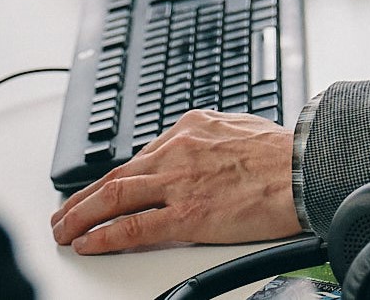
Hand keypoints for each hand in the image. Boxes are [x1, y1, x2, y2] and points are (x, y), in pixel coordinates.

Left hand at [49, 110, 301, 252]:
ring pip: (113, 198)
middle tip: (63, 214)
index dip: (112, 179)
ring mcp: (177, 183)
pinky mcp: (187, 215)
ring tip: (64, 230)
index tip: (97, 192)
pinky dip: (105, 235)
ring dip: (81, 216)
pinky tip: (88, 243)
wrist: (306, 168)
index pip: (138, 157)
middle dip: (82, 198)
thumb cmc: (284, 153)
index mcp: (187, 129)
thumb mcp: (236, 126)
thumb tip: (200, 143)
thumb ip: (209, 136)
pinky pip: (133, 227)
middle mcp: (174, 151)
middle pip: (114, 176)